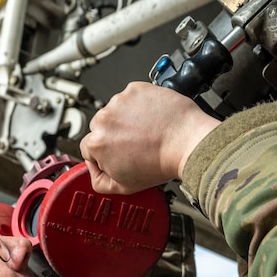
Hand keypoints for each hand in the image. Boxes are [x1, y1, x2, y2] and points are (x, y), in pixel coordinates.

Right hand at [80, 82, 219, 194]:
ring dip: (127, 120)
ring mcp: (120, 101)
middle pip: (101, 128)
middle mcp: (104, 118)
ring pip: (116, 112)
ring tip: (146, 132)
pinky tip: (151, 119)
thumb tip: (95, 173)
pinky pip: (131, 98)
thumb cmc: (160, 163)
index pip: (88, 148)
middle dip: (114, 136)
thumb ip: (100, 182)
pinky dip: (139, 106)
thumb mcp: (124, 187)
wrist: (187, 142)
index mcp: (97, 142)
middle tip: (135, 145)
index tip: (117, 156)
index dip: (104, 155)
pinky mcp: (136, 89)